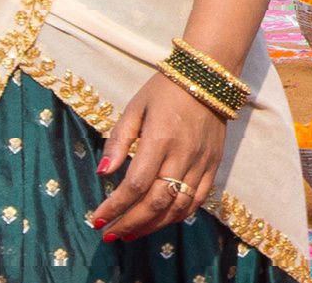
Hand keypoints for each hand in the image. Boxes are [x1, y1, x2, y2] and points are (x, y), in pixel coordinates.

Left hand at [87, 75, 225, 242]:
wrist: (208, 76)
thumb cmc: (165, 90)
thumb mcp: (135, 108)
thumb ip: (118, 141)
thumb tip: (103, 173)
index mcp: (160, 139)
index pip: (135, 185)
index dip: (114, 207)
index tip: (97, 220)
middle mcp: (183, 155)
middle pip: (156, 202)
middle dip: (130, 223)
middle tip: (110, 234)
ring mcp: (202, 162)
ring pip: (178, 207)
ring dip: (152, 226)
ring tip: (131, 234)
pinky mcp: (214, 165)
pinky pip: (198, 200)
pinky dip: (178, 216)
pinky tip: (160, 222)